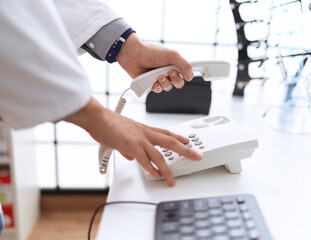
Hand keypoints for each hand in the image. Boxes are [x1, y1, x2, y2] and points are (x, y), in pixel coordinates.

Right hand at [65, 97, 202, 185]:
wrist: (98, 118)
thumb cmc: (107, 124)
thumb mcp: (122, 134)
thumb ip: (129, 146)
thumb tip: (131, 155)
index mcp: (144, 129)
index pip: (166, 133)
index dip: (178, 137)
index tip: (187, 140)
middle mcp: (145, 133)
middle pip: (171, 141)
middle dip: (186, 150)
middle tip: (197, 156)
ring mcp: (140, 139)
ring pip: (160, 155)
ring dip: (167, 169)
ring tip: (172, 180)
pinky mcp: (132, 146)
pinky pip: (145, 161)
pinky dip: (151, 170)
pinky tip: (156, 176)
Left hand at [115, 33, 193, 92]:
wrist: (134, 55)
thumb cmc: (152, 52)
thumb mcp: (172, 55)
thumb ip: (184, 64)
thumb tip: (190, 76)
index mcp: (175, 64)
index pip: (186, 73)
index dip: (188, 74)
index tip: (186, 74)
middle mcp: (168, 72)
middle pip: (179, 83)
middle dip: (176, 79)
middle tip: (170, 72)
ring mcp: (160, 78)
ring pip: (169, 87)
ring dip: (165, 83)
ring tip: (159, 76)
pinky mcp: (152, 84)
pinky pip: (159, 90)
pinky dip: (157, 87)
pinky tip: (154, 81)